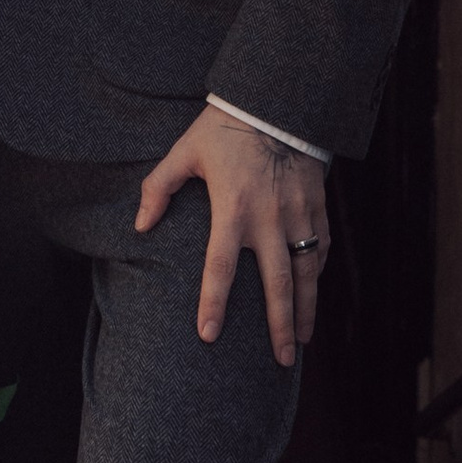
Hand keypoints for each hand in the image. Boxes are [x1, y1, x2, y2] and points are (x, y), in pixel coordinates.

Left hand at [136, 104, 326, 366]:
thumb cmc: (225, 128)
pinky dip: (317, 275)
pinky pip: (321, 248)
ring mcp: (297, 214)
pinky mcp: (316, 206)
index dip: (213, 303)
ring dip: (305, 310)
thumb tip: (141, 225)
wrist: (276, 100)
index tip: (209, 335)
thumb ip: (158, 188)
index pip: (219, 267)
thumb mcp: (184, 152)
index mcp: (232, 208)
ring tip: (302, 342)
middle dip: (279, 326)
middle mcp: (269, 219)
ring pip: (307, 273)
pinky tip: (312, 295)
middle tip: (282, 361)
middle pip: (277, 284)